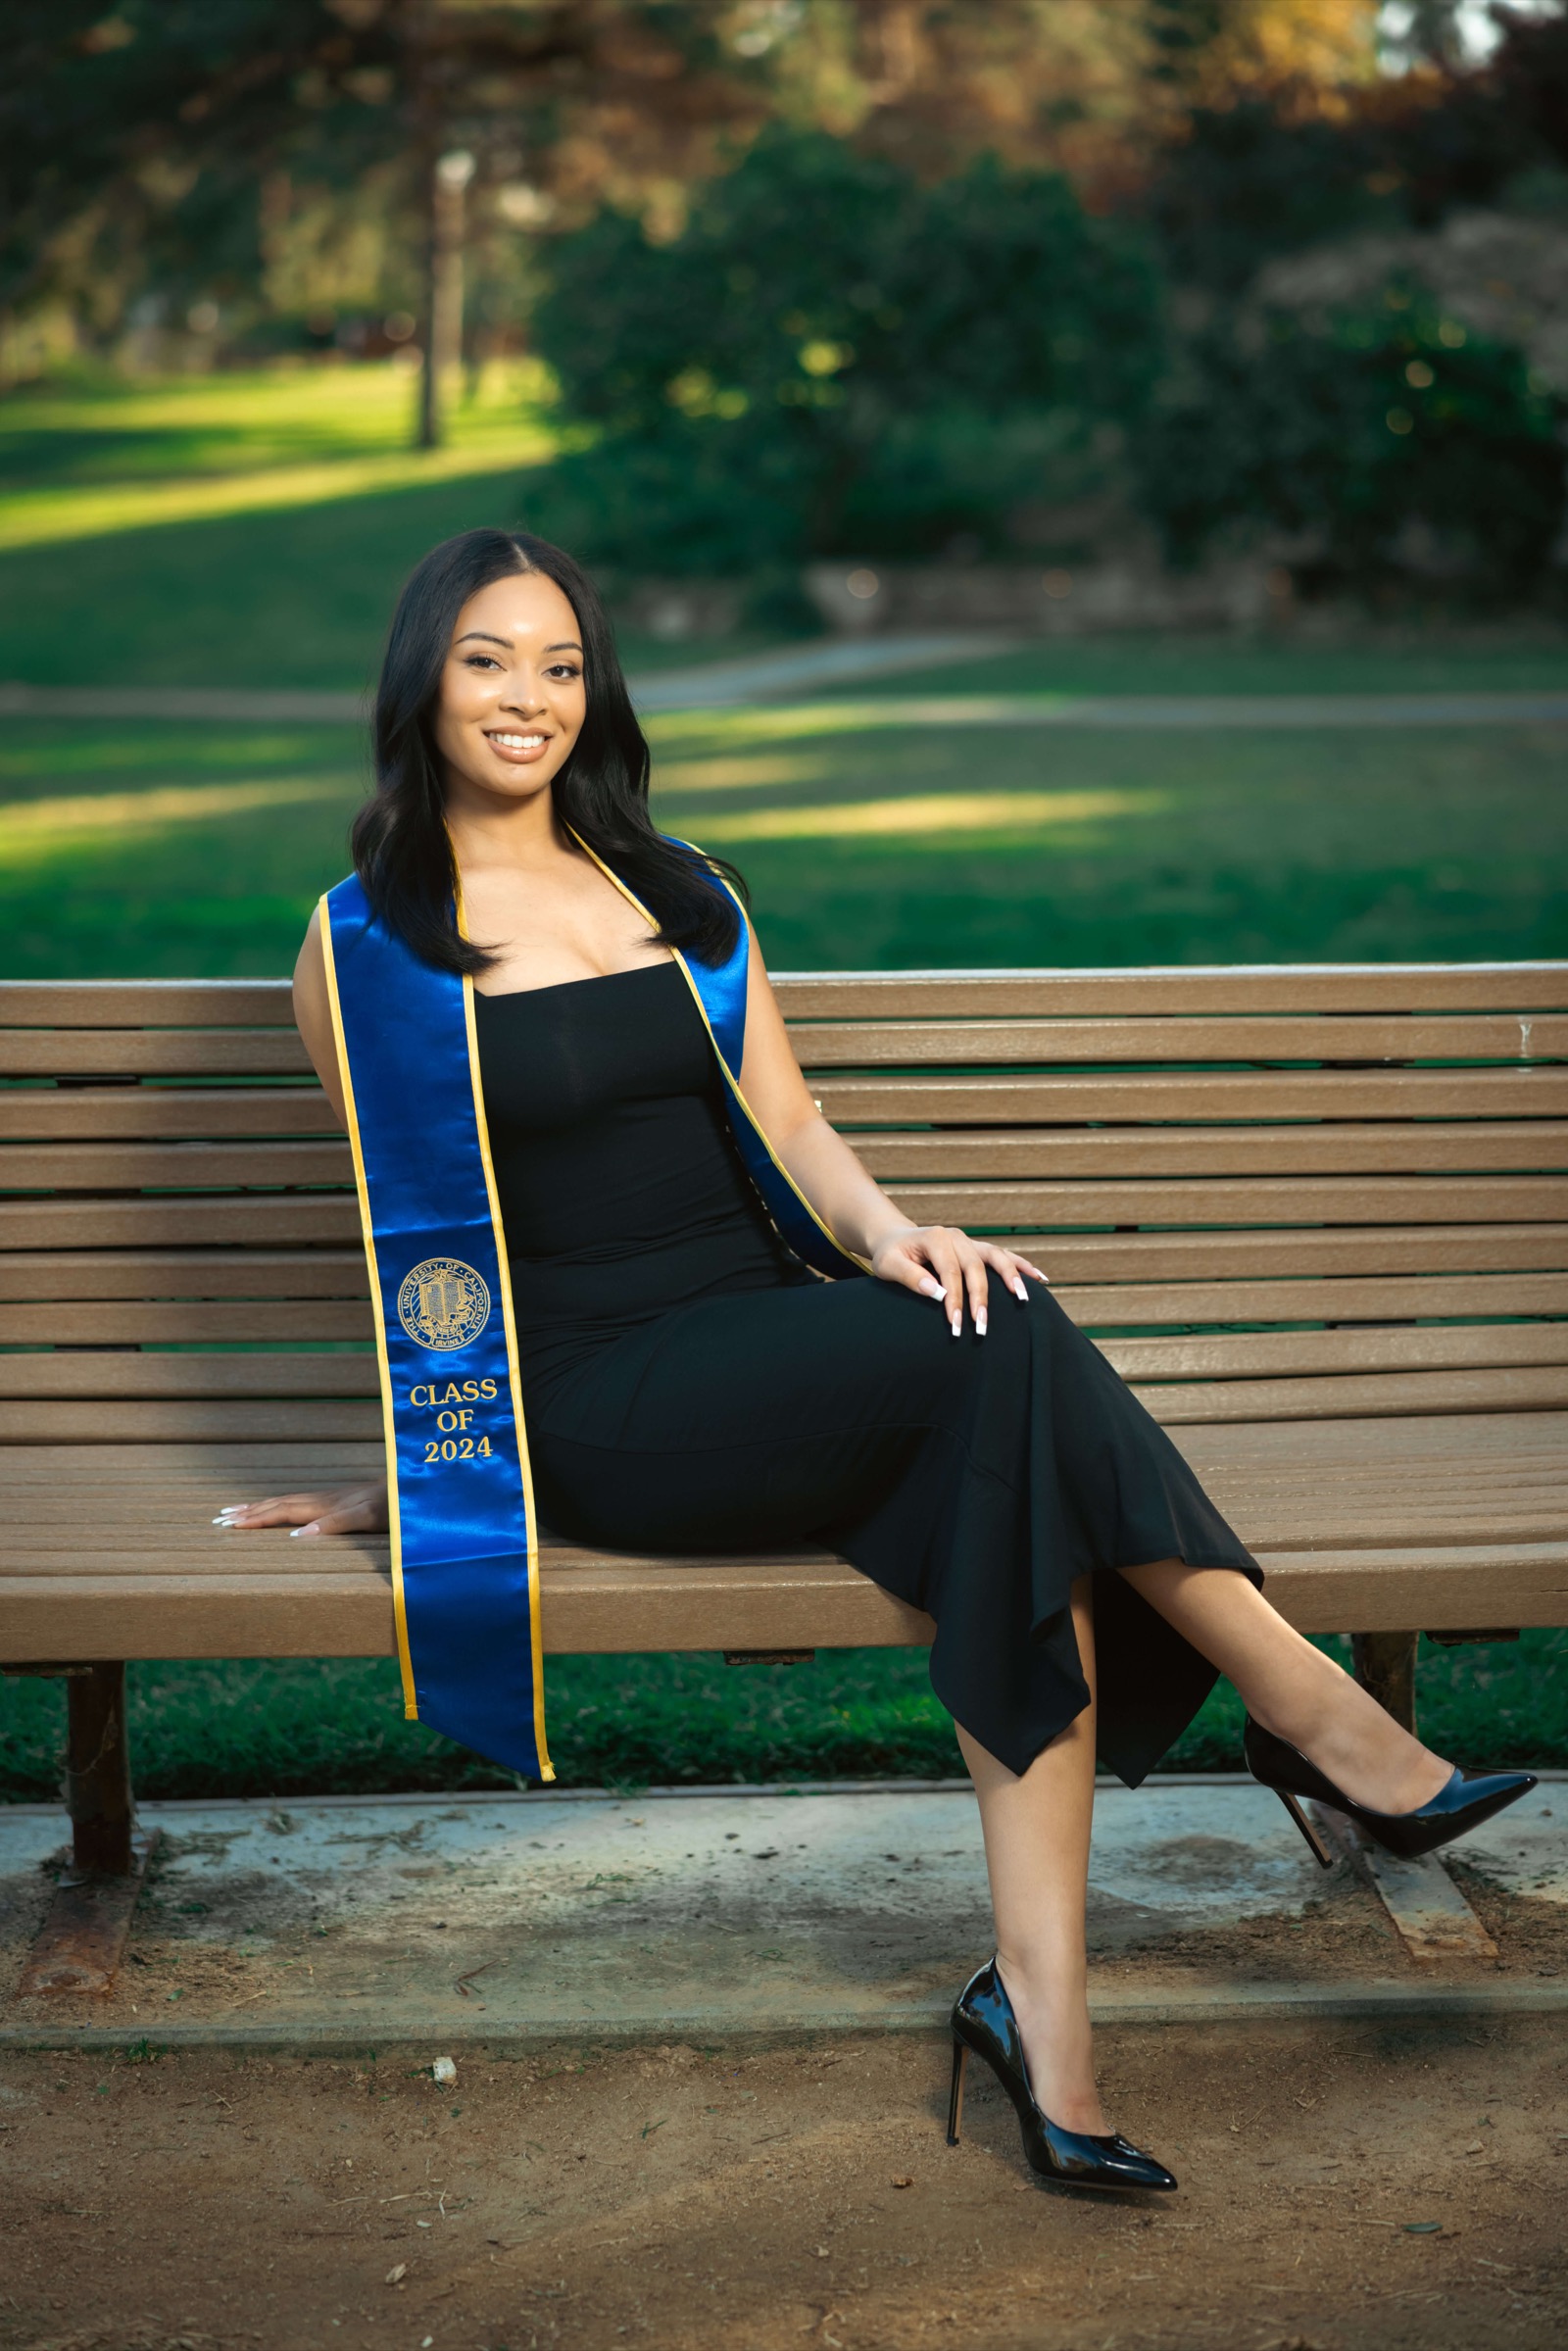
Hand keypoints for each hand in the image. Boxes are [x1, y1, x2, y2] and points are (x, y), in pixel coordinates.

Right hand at [212, 1483, 388, 1537]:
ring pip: (290, 1501)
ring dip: (263, 1506)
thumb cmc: (397, 1506)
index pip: (282, 1512)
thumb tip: (297, 1536)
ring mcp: (335, 1496)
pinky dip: (284, 1505)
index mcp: (327, 1505)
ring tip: (239, 1509)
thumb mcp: (369, 1517)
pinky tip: (283, 1509)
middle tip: (218, 1517)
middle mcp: (326, 1498)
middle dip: (250, 1511)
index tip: (226, 1524)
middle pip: (280, 1504)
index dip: (256, 1519)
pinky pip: (304, 1501)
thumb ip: (336, 1524)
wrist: (419, 1485)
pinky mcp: (345, 1498)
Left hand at [868, 1225, 1048, 1335]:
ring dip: (1012, 1278)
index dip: (955, 1299)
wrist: (896, 1240)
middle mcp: (957, 1237)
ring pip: (997, 1258)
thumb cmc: (891, 1256)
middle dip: (980, 1299)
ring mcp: (970, 1242)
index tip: (957, 1325)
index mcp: (936, 1238)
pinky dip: (1022, 1266)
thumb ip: (910, 1277)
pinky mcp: (978, 1249)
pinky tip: (1040, 1279)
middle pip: (976, 1268)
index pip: (950, 1272)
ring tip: (1023, 1300)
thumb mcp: (888, 1265)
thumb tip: (937, 1293)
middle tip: (982, 1328)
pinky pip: (1004, 1256)